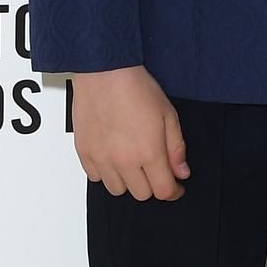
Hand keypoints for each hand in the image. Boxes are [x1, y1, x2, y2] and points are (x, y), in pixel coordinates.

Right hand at [72, 67, 188, 200]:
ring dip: (128, 181)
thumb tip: (181, 172)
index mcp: (149, 152)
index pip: (163, 191)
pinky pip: (95, 177)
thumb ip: (176, 148)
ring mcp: (101, 158)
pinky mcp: (84, 153)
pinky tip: (113, 157)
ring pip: (117, 190)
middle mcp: (124, 160)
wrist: (104, 72)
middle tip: (155, 168)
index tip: (176, 187)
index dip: (174, 192)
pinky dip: (106, 173)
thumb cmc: (136, 88)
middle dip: (152, 185)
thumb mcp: (168, 115)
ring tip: (133, 163)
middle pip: (141, 194)